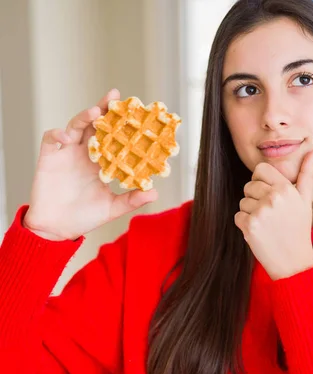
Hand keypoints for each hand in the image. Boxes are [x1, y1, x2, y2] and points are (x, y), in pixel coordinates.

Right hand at [22, 89, 157, 240]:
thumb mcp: (112, 208)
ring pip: (74, 126)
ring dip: (83, 117)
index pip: (114, 137)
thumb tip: (154, 193)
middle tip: (114, 96)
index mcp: (102, 161)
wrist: (57, 229)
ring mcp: (66, 153)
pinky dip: (58, 133)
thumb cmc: (84, 216)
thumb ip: (132, 199)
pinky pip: (50, 139)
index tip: (136, 111)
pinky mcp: (49, 158)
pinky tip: (67, 136)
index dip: (122, 124)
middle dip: (104, 108)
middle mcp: (85, 152)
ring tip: (94, 112)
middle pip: (95, 124)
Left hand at [234, 150, 312, 279]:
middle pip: (249, 186)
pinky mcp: (249, 226)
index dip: (261, 182)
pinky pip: (238, 216)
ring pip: (243, 202)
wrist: (294, 261)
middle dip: (256, 199)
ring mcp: (260, 212)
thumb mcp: (305, 199)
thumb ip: (307, 173)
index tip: (269, 195)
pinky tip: (260, 232)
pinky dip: (245, 225)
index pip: (259, 170)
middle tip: (271, 214)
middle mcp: (273, 197)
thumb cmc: (299, 228)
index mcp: (285, 188)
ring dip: (251, 212)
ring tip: (267, 224)